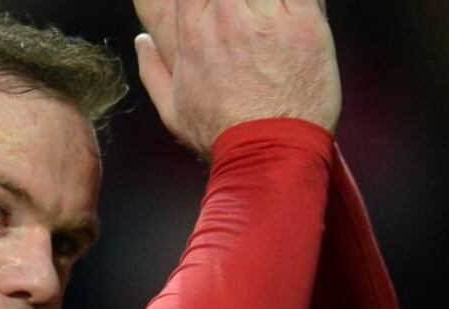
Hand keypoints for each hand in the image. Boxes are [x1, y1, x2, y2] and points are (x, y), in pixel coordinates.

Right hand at [134, 0, 340, 157]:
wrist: (268, 154)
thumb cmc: (221, 135)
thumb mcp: (173, 111)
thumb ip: (152, 71)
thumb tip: (142, 42)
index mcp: (192, 30)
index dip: (202, 0)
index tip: (212, 10)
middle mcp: (226, 16)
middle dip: (237, 4)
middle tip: (244, 18)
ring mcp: (267, 17)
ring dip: (266, 5)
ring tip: (270, 20)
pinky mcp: (306, 22)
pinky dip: (302, 1)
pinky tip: (294, 16)